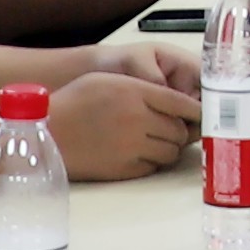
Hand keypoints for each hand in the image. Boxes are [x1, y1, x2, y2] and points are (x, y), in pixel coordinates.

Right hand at [53, 52, 200, 182]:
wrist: (45, 131)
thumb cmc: (73, 101)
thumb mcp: (106, 80)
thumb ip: (141, 86)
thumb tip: (173, 96)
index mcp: (135, 92)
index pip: (181, 102)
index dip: (197, 109)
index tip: (204, 113)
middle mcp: (137, 119)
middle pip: (179, 129)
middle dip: (180, 129)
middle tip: (172, 127)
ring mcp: (132, 146)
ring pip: (171, 150)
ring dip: (168, 145)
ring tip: (154, 139)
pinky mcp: (124, 169)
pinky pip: (154, 166)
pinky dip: (153, 160)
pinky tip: (140, 152)